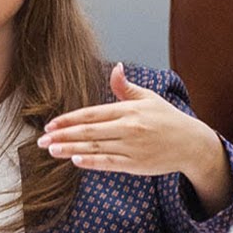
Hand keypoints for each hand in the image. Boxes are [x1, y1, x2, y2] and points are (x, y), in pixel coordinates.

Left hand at [36, 63, 232, 213]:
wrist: (191, 144)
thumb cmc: (167, 119)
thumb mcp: (149, 98)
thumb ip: (126, 87)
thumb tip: (115, 68)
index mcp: (129, 110)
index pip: (92, 113)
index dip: (69, 119)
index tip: (51, 124)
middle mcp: (128, 128)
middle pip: (89, 132)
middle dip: (63, 135)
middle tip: (41, 140)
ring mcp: (132, 147)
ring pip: (95, 148)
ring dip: (70, 149)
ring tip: (51, 150)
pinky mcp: (136, 164)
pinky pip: (109, 163)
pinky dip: (91, 162)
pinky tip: (75, 160)